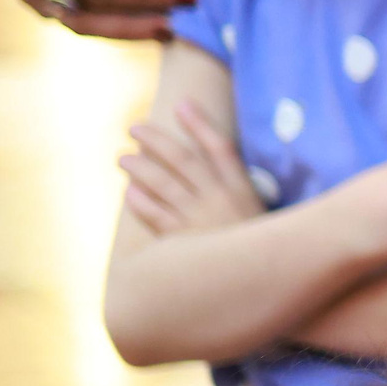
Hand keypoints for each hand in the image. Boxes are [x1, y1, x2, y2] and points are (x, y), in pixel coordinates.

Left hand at [120, 101, 266, 235]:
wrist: (265, 281)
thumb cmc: (261, 247)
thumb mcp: (259, 213)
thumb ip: (239, 190)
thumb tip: (215, 165)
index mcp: (243, 190)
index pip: (220, 147)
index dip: (200, 124)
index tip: (182, 104)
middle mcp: (220, 200)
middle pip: (182, 160)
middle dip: (155, 140)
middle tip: (134, 128)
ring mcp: (200, 221)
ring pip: (161, 184)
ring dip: (138, 168)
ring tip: (121, 158)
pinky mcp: (184, 243)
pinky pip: (154, 217)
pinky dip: (139, 202)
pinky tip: (128, 192)